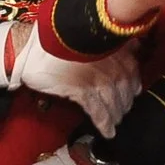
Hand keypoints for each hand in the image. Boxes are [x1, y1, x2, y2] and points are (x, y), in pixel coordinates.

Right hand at [7, 28, 138, 137]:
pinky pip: (97, 110)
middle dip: (125, 102)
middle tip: (124, 111)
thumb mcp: (91, 33)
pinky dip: (104, 122)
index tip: (134, 92)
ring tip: (116, 123)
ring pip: (113, 101)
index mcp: (113, 47)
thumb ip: (113, 41)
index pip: (132, 70)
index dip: (133, 83)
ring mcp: (96, 77)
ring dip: (116, 114)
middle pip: (124, 88)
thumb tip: (134, 45)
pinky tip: (108, 131)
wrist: (30, 46)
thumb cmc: (58, 37)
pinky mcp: (80, 89)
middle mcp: (109, 63)